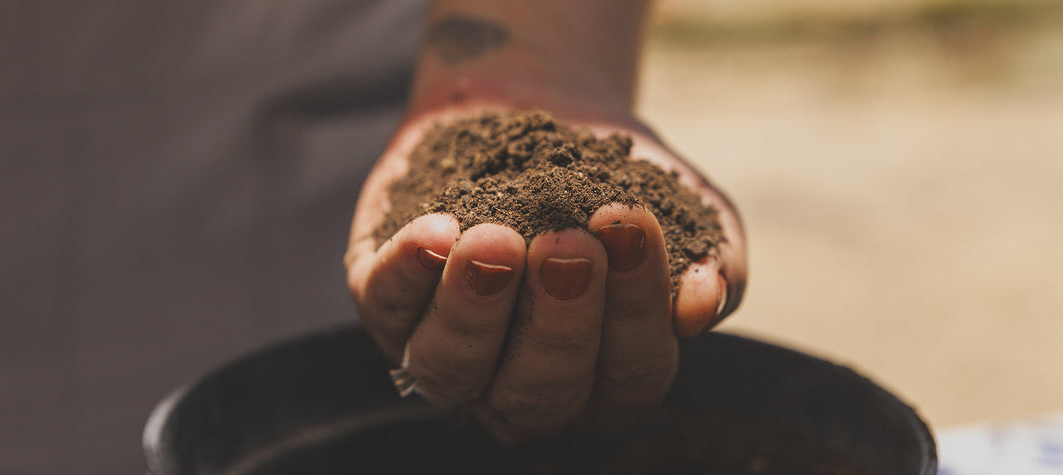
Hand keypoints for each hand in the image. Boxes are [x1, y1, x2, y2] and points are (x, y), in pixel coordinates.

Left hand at [344, 98, 746, 442]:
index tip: (629, 226)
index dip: (632, 312)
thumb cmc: (622, 181)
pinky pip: (384, 305)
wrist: (540, 112)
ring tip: (496, 240)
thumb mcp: (689, 213)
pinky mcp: (386, 298)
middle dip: (555, 324)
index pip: (626, 378)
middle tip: (567, 244)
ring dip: (472, 312)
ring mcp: (447, 347)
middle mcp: (519, 379)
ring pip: (447, 371)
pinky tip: (437, 228)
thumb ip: (711, 264)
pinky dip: (407, 272)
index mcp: (603, 377)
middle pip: (535, 396)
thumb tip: (697, 307)